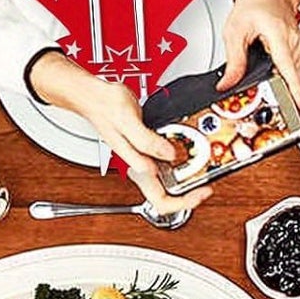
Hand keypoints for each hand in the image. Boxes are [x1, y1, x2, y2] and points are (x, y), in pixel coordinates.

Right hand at [28, 53, 209, 216]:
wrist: (93, 97)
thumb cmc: (104, 106)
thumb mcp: (128, 119)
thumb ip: (148, 140)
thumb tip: (170, 155)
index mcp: (137, 166)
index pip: (161, 200)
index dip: (185, 202)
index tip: (201, 192)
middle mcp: (141, 168)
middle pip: (168, 195)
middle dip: (190, 192)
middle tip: (206, 182)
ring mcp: (144, 160)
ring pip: (169, 180)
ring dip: (187, 177)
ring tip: (202, 167)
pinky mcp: (147, 150)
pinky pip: (166, 163)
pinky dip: (181, 161)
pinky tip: (189, 151)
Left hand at [220, 0, 299, 111]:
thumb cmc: (255, 3)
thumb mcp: (234, 30)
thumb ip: (233, 61)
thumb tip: (227, 84)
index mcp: (279, 35)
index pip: (287, 69)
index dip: (293, 90)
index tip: (299, 106)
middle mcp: (295, 42)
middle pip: (284, 75)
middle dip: (269, 80)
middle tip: (255, 64)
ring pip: (286, 73)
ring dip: (273, 71)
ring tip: (262, 52)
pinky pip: (290, 67)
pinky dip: (278, 66)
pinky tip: (270, 54)